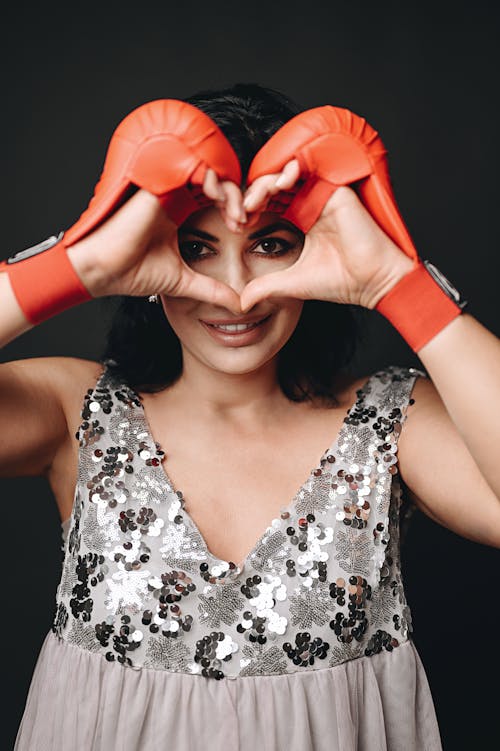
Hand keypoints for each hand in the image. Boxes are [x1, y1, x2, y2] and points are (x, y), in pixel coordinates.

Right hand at [67, 171, 243, 312]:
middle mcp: (171, 195)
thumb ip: (211, 290)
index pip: (214, 198)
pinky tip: (220, 201)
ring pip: (208, 173)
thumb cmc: (133, 272)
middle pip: (216, 183)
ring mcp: (164, 187)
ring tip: (236, 216)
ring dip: (229, 191)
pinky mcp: (156, 183)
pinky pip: (191, 168)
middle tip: (244, 222)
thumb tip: (238, 306)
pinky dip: (212, 180)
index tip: (242, 229)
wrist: (102, 270)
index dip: (234, 209)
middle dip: (237, 199)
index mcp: (177, 211)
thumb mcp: (184, 281)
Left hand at [240, 162, 414, 310]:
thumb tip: (242, 303)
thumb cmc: (338, 282)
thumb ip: (264, 288)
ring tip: (254, 201)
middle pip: (272, 185)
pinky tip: (277, 186)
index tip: (236, 225)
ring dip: (265, 182)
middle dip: (251, 195)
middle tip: (240, 212)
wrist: (371, 282)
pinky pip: (308, 170)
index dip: (248, 209)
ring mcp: (323, 194)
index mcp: (301, 218)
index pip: (268, 203)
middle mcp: (311, 202)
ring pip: (285, 174)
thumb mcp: (290, 284)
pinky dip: (288, 172)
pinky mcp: (335, 189)